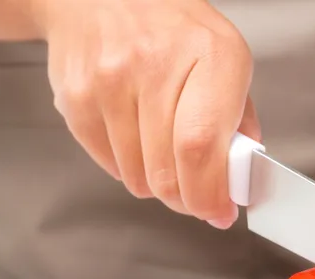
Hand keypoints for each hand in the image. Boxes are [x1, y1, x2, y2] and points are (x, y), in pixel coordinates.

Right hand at [40, 0, 260, 227]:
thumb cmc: (175, 30)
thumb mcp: (226, 59)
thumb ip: (239, 120)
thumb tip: (238, 179)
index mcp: (210, 55)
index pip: (201, 146)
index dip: (209, 193)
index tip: (218, 212)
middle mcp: (154, 65)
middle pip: (167, 172)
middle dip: (187, 199)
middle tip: (196, 195)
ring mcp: (108, 82)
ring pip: (137, 178)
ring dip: (158, 183)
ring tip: (165, 152)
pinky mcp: (75, 99)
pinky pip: (109, 166)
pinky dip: (130, 167)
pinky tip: (137, 137)